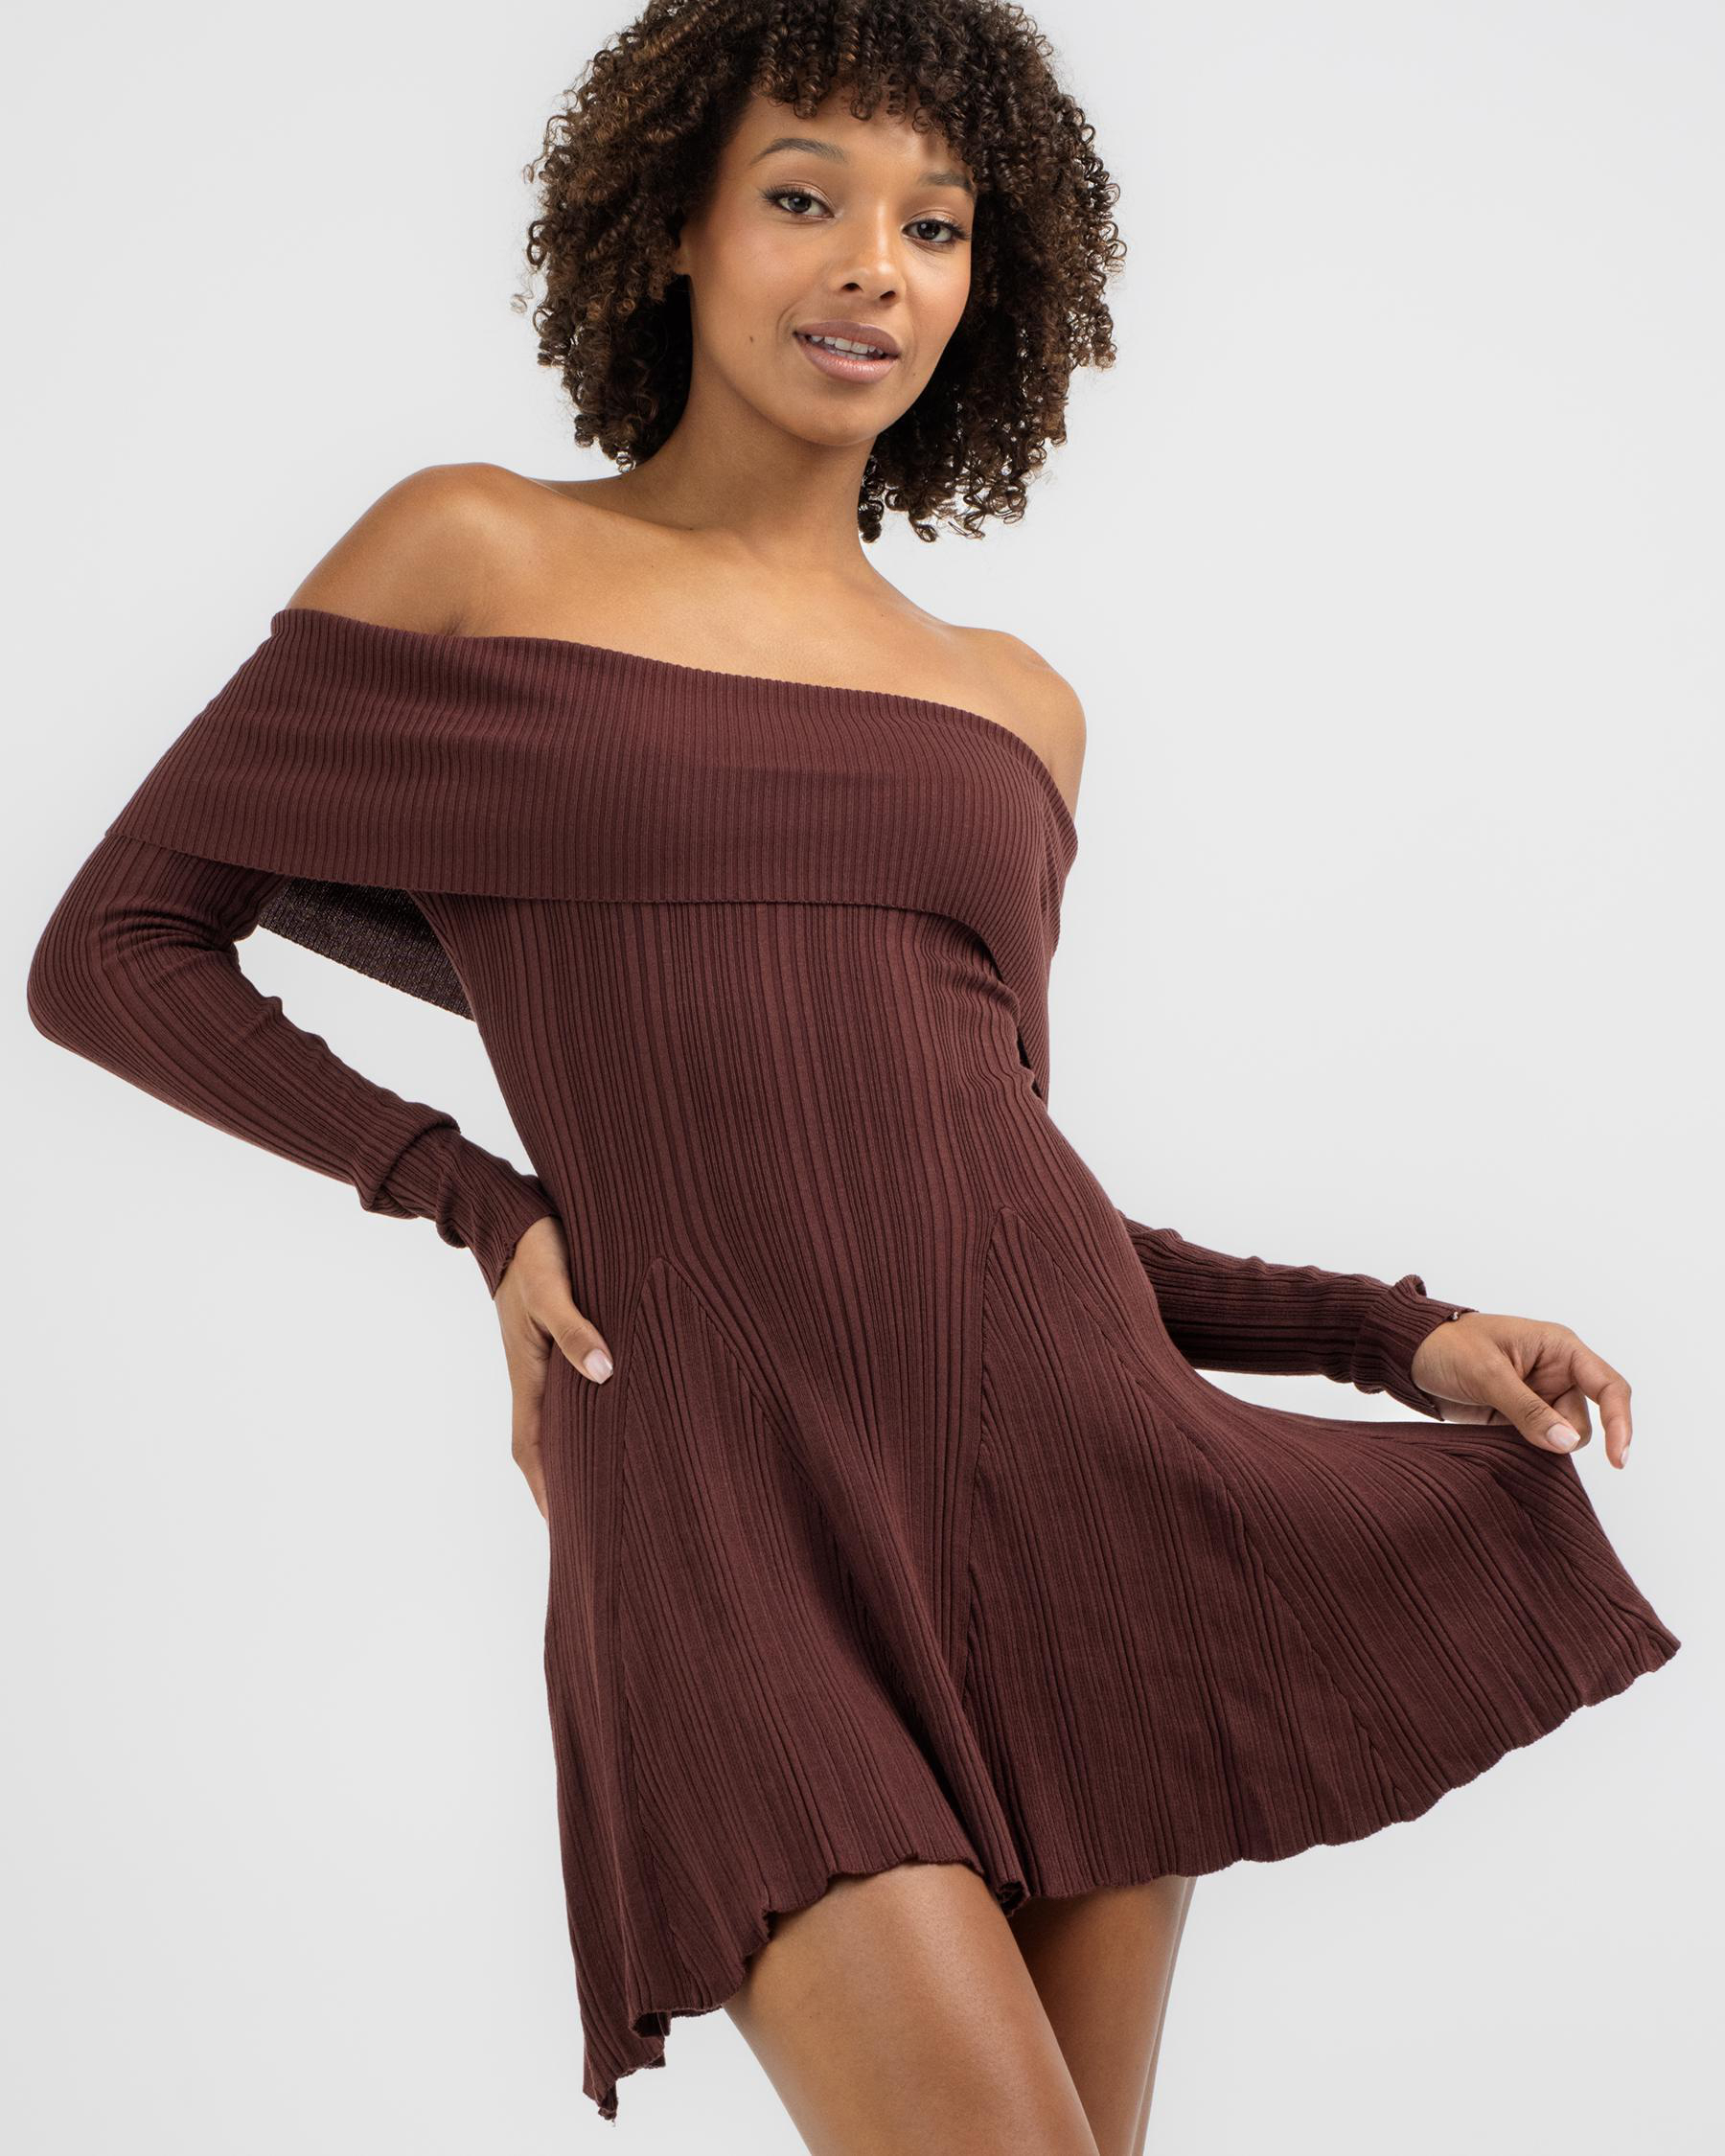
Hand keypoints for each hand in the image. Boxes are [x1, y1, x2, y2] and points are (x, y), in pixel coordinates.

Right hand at [491, 1213, 614, 1518]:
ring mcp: (542, 1364)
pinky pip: (565, 1397)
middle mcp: (533, 1378)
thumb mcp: (555, 1290)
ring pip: (554, 1424)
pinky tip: (603, 1428)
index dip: (546, 1489)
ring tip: (599, 1493)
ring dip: (570, 1458)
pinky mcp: (554, 1345)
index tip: (563, 1528)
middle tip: (588, 1528)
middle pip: (542, 1448)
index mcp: (528, 1375)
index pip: (532, 1448)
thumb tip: (603, 1373)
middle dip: (560, 1488)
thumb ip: (575, 1330)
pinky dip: (579, 1423)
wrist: (515, 1219)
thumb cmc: (536, 1252)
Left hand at [1409, 1311, 1632, 1468]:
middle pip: (1583, 1422)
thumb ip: (1528, 1409)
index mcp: (1560, 1348)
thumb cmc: (1448, 1347)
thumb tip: (1568, 1443)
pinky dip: (1527, 1450)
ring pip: (1562, 1438)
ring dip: (1539, 1444)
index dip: (1620, 1423)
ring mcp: (1540, 1398)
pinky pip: (1540, 1445)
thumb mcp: (1486, 1374)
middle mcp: (1558, 1373)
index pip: (1609, 1387)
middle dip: (1558, 1436)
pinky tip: (1501, 1439)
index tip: (1617, 1460)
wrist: (1410, 1355)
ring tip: (1498, 1424)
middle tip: (1513, 1425)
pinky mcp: (1521, 1419)